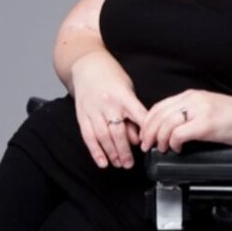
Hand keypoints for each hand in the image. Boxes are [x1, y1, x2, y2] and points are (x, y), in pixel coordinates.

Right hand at [70, 51, 147, 168]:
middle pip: (118, 131)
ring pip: (103, 136)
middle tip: (131, 164)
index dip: (145, 132)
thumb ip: (133, 112)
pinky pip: (88, 137)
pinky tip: (102, 162)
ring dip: (112, 153)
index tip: (150, 145)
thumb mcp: (128, 90)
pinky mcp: (82, 115)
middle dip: (125, 151)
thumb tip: (138, 137)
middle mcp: (108, 104)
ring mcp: (93, 110)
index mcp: (123, 96)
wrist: (87, 66)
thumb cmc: (111, 77)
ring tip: (119, 164)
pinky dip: (95, 151)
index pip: (138, 116)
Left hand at [139, 90, 231, 153]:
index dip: (148, 122)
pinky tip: (177, 148)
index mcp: (192, 96)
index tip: (145, 135)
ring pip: (166, 124)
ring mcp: (200, 110)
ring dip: (159, 139)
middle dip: (148, 133)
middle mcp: (193, 99)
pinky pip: (179, 133)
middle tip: (147, 145)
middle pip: (159, 115)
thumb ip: (190, 114)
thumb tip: (171, 128)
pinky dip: (173, 143)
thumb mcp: (208, 109)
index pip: (159, 106)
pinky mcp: (207, 124)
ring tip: (161, 149)